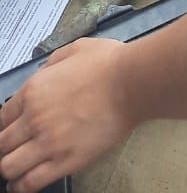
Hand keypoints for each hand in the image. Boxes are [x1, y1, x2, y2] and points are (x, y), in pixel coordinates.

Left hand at [0, 39, 134, 191]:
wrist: (131, 83)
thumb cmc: (108, 64)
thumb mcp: (73, 50)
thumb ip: (51, 65)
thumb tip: (43, 76)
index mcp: (34, 90)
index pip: (2, 117)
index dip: (4, 126)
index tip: (9, 131)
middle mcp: (35, 118)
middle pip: (2, 143)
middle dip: (5, 147)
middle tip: (13, 149)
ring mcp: (48, 142)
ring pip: (9, 167)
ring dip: (10, 168)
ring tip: (15, 170)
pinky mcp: (65, 161)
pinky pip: (31, 183)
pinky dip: (21, 187)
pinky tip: (22, 185)